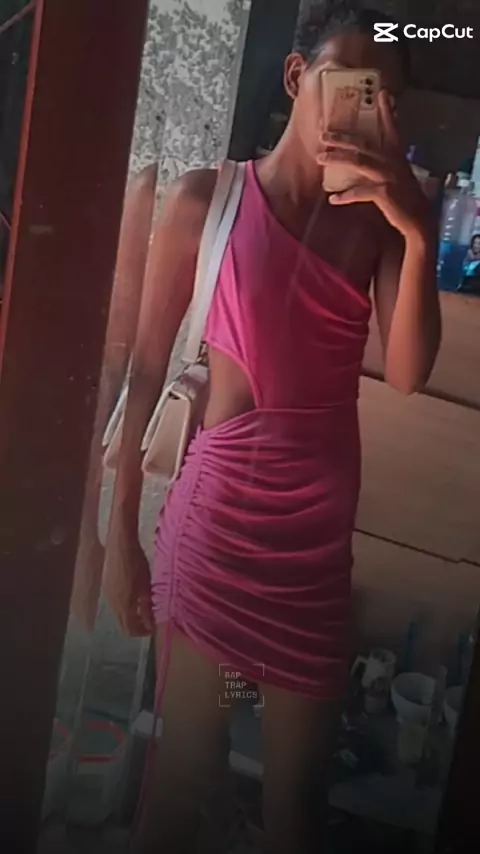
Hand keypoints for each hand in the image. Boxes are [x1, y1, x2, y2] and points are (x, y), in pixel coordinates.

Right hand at [103, 517, 153, 636]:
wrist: (120, 544)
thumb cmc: (136, 562)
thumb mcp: (145, 585)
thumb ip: (146, 606)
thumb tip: (150, 623)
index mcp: (124, 605)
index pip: (131, 630)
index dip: (143, 632)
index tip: (153, 628)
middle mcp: (113, 604)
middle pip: (123, 626)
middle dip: (136, 627)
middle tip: (149, 622)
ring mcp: (108, 596)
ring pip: (118, 616)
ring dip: (130, 618)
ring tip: (143, 610)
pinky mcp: (106, 588)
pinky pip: (115, 606)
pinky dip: (125, 609)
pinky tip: (134, 599)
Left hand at [317, 90, 432, 238]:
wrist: (417, 218)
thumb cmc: (404, 196)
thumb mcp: (398, 173)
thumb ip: (385, 160)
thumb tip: (367, 154)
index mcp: (396, 154)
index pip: (391, 128)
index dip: (386, 111)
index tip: (382, 93)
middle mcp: (392, 161)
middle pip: (364, 144)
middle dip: (342, 137)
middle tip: (323, 134)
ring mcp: (388, 176)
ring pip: (359, 162)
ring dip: (337, 159)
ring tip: (320, 158)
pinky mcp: (384, 193)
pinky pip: (360, 192)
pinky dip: (345, 196)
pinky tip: (332, 198)